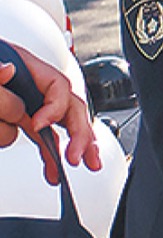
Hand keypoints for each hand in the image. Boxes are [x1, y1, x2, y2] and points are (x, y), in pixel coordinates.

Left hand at [0, 48, 101, 183]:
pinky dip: (52, 154)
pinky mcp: (27, 120)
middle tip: (75, 156)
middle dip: (80, 133)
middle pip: (71, 107)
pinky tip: (52, 170)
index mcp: (28, 68)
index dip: (54, 107)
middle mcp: (36, 86)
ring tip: (77, 163)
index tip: (37, 125)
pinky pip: (47, 137)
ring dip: (76, 146)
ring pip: (65, 124)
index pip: (58, 86)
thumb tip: (7, 69)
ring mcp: (33, 104)